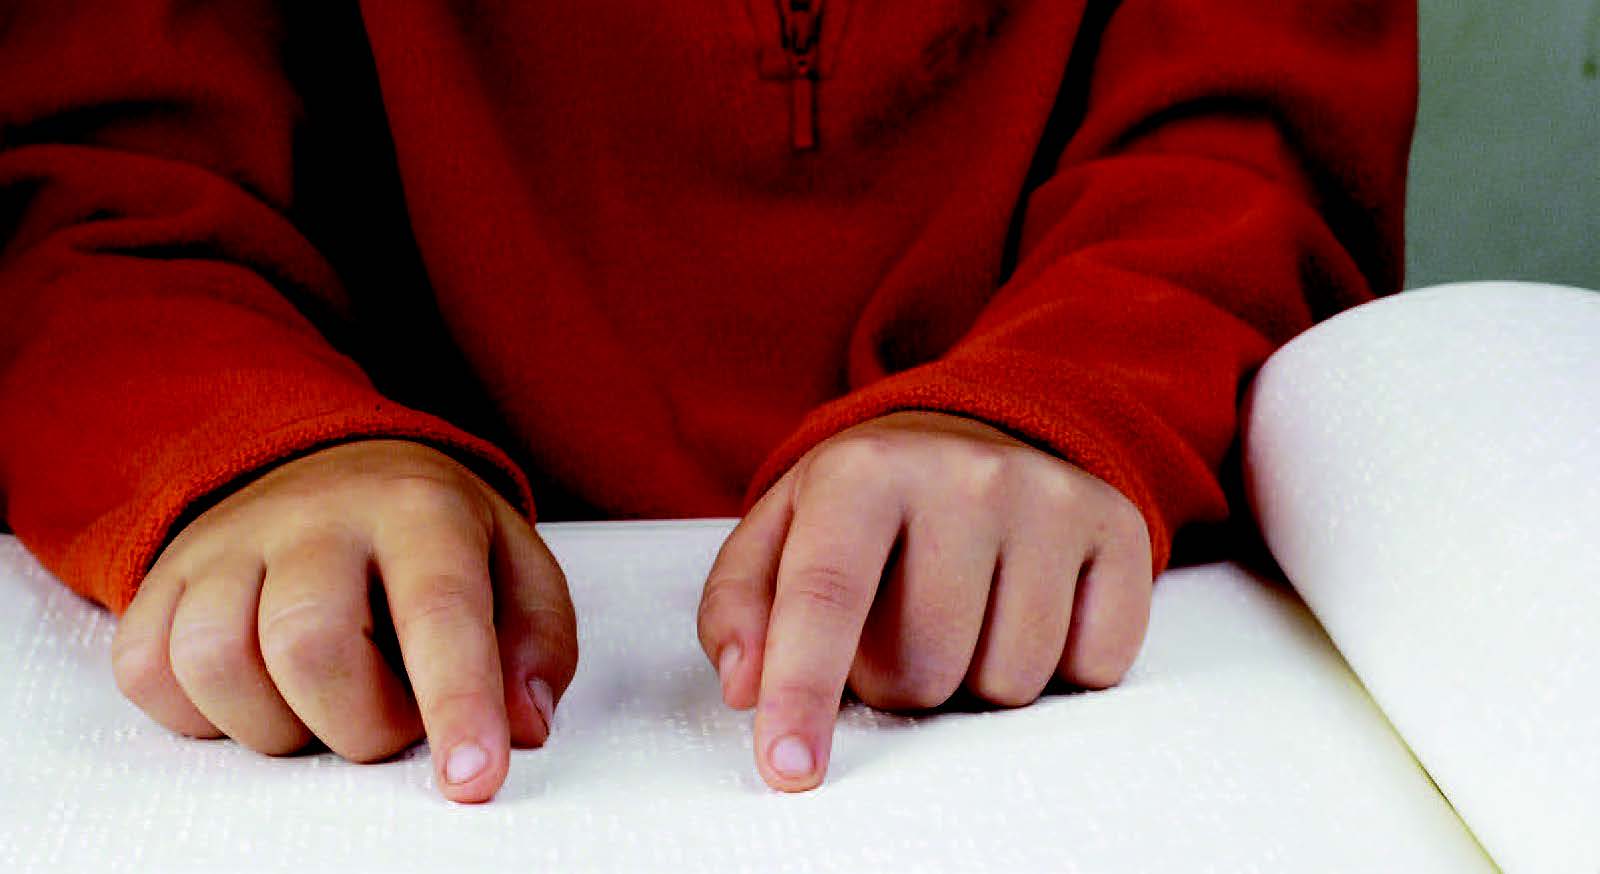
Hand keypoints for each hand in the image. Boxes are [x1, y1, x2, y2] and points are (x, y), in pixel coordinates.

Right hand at [111, 439, 577, 803]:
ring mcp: (227, 542)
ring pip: (216, 665)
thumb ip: (536, 645)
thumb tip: (523, 726)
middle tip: (395, 718)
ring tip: (327, 704)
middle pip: (311, 648)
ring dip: (278, 727)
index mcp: (418, 508)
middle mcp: (314, 514)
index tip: (472, 780)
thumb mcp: (515, 567)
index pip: (438, 611)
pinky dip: (203, 715)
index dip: (456, 705)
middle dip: (362, 726)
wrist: (334, 464)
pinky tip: (262, 694)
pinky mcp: (162, 577)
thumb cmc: (434, 537)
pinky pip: (149, 673)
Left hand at [698, 410, 1152, 791]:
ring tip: (961, 612)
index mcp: (864, 470)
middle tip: (899, 623)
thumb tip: (749, 684)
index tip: (790, 766)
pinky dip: (1057, 666)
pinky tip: (1024, 606)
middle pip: (923, 668)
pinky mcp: (1119, 528)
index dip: (803, 691)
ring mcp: (1051, 498)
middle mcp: (965, 473)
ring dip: (976, 677)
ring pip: (1011, 681)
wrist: (973, 436)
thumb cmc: (866, 506)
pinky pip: (1092, 668)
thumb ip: (741, 607)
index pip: (827, 597)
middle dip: (899, 680)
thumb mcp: (782, 533)